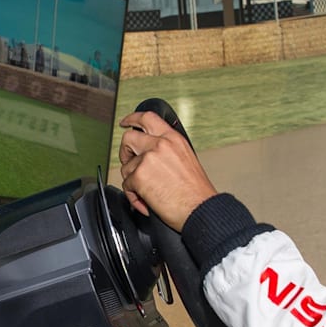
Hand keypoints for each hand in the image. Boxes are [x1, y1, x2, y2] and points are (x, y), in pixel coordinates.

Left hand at [117, 111, 217, 231]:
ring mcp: (148, 159)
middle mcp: (160, 144)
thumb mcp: (185, 158)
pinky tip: (146, 201)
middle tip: (129, 163)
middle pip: (128, 137)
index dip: (132, 119)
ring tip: (146, 191)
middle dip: (125, 151)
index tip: (125, 123)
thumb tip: (149, 154)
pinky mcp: (139, 176)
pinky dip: (133, 196)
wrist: (201, 209)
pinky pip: (127, 185)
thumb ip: (166, 150)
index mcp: (173, 138)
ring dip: (132, 180)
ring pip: (126, 166)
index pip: (147, 118)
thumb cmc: (196, 192)